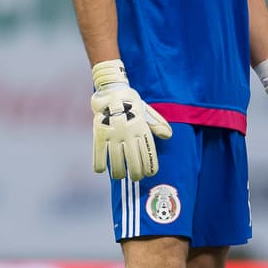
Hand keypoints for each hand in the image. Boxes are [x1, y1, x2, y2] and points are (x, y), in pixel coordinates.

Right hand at [90, 59, 171, 180]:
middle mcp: (129, 133)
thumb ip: (157, 124)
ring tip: (119, 176)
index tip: (150, 174)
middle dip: (136, 174)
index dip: (150, 166)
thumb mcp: (147, 111)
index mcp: (141, 129)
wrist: (112, 90)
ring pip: (116, 161)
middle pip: (133, 161)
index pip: (148, 153)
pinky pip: (98, 152)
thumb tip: (168, 136)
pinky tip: (101, 170)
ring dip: (118, 172)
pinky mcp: (99, 133)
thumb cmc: (131, 102)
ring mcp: (114, 133)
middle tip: (135, 178)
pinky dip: (99, 164)